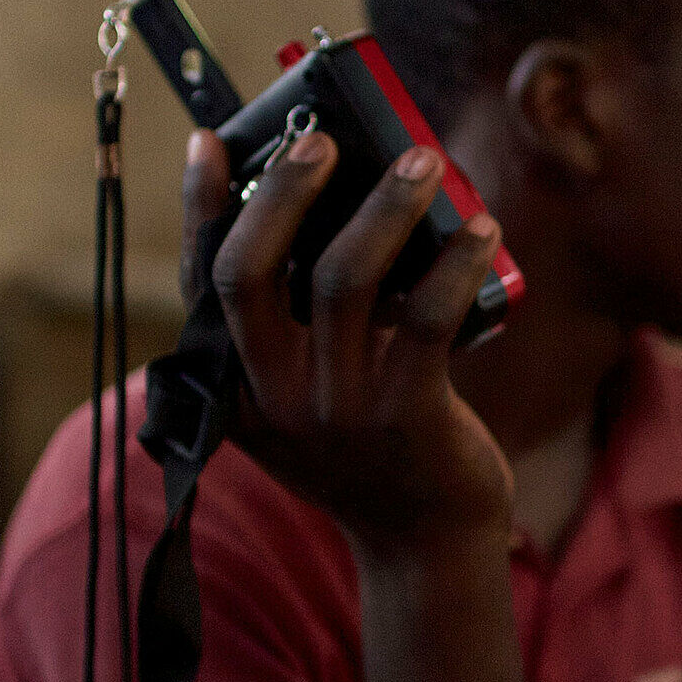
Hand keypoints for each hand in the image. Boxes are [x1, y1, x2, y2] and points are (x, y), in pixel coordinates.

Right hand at [183, 128, 512, 562]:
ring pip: (343, 283)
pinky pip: (428, 320)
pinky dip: (455, 263)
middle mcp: (272, 398)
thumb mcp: (308, 395)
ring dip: (384, 209)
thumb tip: (334, 202)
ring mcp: (337, 410)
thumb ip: (300, 324)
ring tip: (422, 159)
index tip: (210, 142)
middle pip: (250, 275)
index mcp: (237, 386)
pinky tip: (482, 228)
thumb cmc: (372, 445)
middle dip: (281, 195)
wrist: (425, 543)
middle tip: (321, 138)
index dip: (199, 212)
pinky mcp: (407, 416)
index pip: (203, 285)